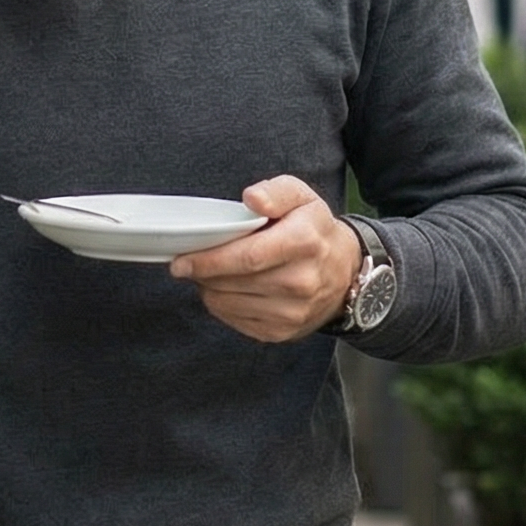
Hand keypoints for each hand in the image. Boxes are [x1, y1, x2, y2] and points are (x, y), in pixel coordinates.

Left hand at [170, 176, 364, 343]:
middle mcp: (301, 282)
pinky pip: (234, 320)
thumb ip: (276, 192)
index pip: (247, 257)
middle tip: (190, 262)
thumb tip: (252, 198)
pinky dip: (222, 304)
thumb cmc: (314, 231)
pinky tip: (228, 288)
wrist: (345, 274)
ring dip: (209, 288)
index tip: (181, 259)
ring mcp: (292, 312)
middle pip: (232, 282)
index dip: (209, 260)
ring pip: (228, 303)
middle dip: (203, 272)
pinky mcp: (281, 332)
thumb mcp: (302, 198)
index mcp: (304, 243)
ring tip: (212, 272)